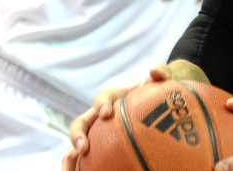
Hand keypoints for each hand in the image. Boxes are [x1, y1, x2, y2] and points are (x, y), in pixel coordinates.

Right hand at [63, 63, 195, 169]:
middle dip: (78, 135)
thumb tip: (155, 71)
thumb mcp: (161, 81)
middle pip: (81, 124)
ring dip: (71, 157)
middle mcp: (100, 116)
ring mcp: (97, 133)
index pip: (104, 97)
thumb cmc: (155, 93)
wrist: (156, 105)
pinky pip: (86, 160)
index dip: (102, 104)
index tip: (106, 113)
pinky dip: (80, 168)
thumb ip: (162, 72)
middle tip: (83, 147)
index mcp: (114, 98)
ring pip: (76, 144)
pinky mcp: (100, 148)